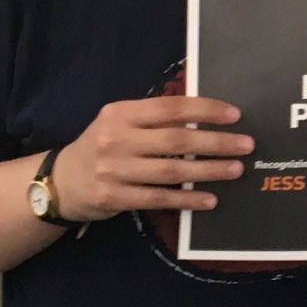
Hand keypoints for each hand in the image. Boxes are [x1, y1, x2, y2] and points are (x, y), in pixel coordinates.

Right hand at [51, 95, 251, 219]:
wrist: (61, 182)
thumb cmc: (102, 147)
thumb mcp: (120, 123)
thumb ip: (154, 119)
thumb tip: (205, 116)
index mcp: (121, 113)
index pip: (170, 107)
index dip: (205, 110)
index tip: (235, 115)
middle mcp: (116, 139)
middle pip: (176, 140)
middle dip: (216, 143)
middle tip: (246, 145)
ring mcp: (114, 170)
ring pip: (171, 171)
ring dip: (208, 171)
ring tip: (235, 170)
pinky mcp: (114, 197)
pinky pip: (158, 198)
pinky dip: (187, 199)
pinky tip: (209, 199)